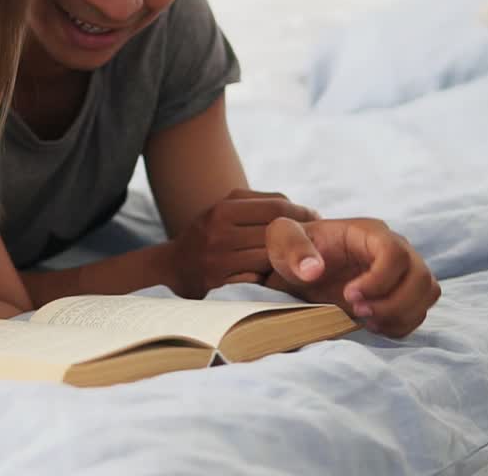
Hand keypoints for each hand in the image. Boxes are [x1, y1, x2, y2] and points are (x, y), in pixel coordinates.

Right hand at [172, 189, 318, 297]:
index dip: (302, 213)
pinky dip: (271, 277)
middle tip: (316, 241)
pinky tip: (276, 275)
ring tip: (300, 258)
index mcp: (223, 208)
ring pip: (271, 257)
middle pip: (277, 233)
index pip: (276, 207)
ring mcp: (218, 258)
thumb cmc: (207, 235)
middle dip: (301, 237)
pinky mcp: (220, 282)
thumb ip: (258, 204)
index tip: (315, 219)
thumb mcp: (224, 210)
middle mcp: (219, 231)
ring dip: (288, 259)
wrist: (172, 268)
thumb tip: (301, 209)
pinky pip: (259, 278)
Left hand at [265, 217, 440, 337]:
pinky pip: (418, 312)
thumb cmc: (292, 246)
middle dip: (393, 302)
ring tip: (364, 320)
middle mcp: (395, 249)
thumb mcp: (282, 239)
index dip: (379, 279)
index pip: (395, 252)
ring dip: (400, 314)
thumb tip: (313, 270)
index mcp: (369, 232)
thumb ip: (294, 248)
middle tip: (358, 311)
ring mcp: (402, 272)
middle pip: (421, 276)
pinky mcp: (401, 294)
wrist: (299, 265)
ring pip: (426, 294)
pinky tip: (371, 325)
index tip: (349, 295)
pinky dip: (400, 325)